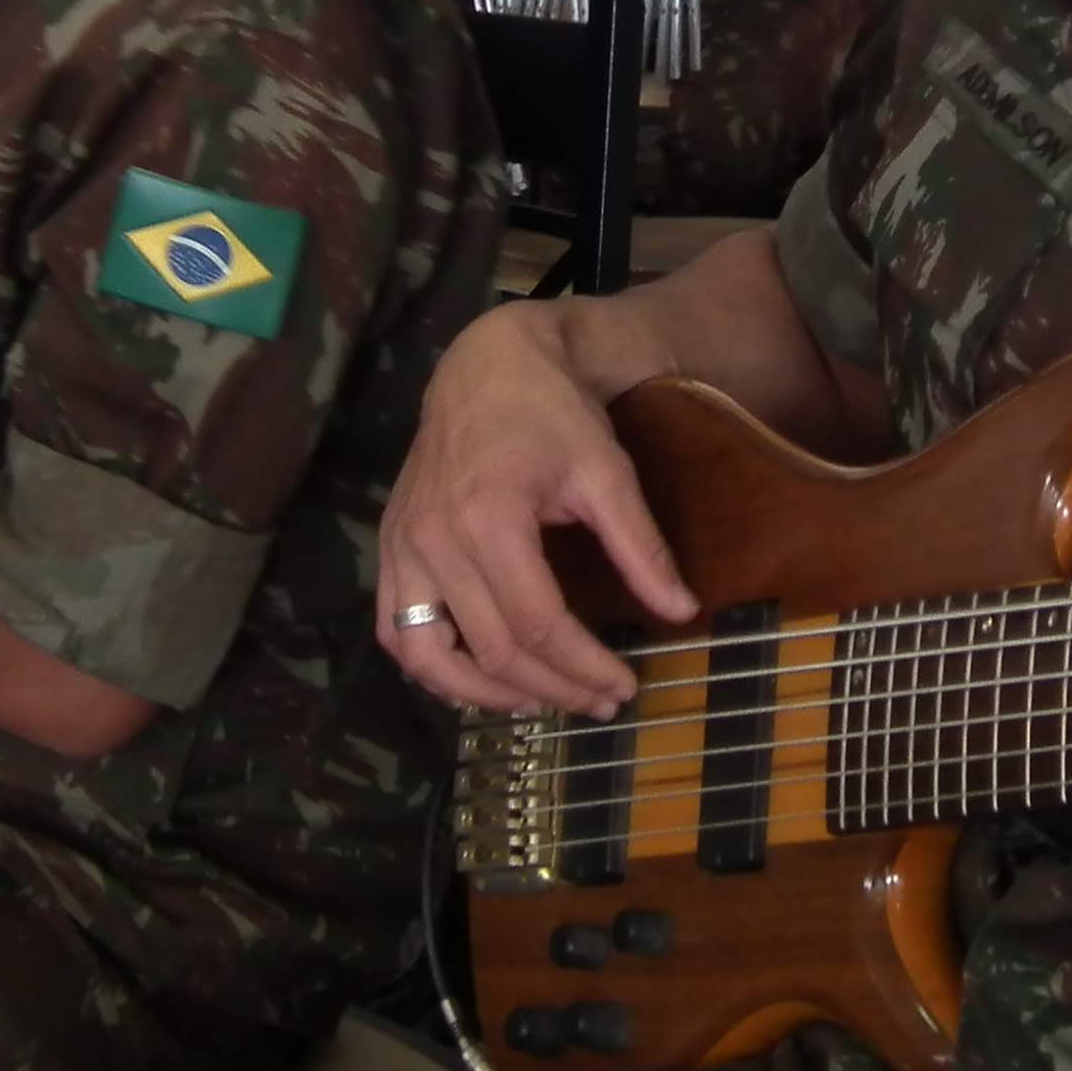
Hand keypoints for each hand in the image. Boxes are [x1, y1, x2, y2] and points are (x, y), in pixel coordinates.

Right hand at [373, 304, 694, 717]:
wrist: (487, 365)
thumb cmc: (551, 413)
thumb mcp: (606, 471)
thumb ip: (640, 546)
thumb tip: (682, 611)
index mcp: (489, 519)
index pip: (538, 624)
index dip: (584, 667)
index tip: (625, 685)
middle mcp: (434, 541)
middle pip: (492, 649)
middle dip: (552, 688)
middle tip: (600, 701)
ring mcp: (402, 548)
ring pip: (429, 656)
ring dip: (485, 694)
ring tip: (539, 704)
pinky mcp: (390, 548)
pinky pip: (395, 631)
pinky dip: (430, 668)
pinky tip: (474, 680)